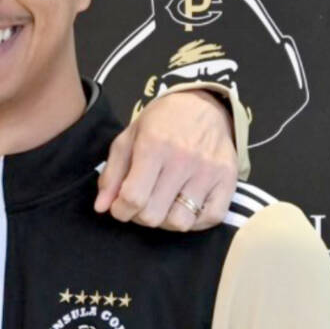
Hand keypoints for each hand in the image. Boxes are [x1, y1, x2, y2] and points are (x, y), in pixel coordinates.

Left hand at [95, 89, 236, 230]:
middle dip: (139, 216)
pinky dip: (194, 221)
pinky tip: (184, 206)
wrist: (202, 106)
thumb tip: (101, 208)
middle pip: (154, 215)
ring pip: (180, 222)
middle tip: (140, 205)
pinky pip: (210, 218)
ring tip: (162, 205)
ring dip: (165, 221)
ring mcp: (209, 172)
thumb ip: (112, 174)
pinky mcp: (228, 180)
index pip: (133, 197)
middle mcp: (183, 160)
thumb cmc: (159, 124)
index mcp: (154, 147)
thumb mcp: (127, 140)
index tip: (119, 207)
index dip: (120, 210)